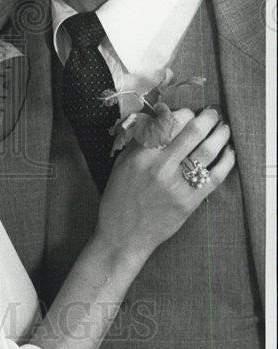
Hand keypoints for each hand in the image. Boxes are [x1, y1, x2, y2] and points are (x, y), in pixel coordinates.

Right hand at [95, 107, 233, 265]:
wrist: (124, 236)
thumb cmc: (119, 198)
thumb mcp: (121, 164)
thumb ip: (139, 141)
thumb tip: (159, 119)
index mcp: (141, 155)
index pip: (170, 122)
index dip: (184, 112)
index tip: (189, 113)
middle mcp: (160, 167)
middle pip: (193, 131)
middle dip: (208, 117)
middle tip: (214, 113)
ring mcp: (176, 185)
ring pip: (207, 151)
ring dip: (220, 134)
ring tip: (225, 127)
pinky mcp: (190, 202)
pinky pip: (215, 176)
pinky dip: (226, 161)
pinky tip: (229, 151)